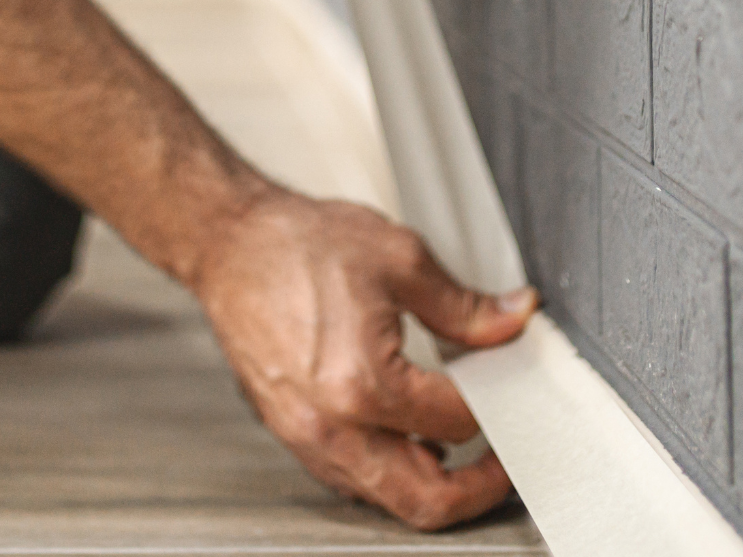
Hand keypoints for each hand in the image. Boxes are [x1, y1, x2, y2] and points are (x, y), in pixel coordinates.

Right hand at [193, 189, 538, 531]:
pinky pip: (350, 478)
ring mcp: (304, 435)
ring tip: (458, 450)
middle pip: (424, 499)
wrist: (230, 242)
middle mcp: (330, 424)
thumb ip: (464, 306)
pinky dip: (387, 472)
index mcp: (362, 382)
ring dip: (430, 486)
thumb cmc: (296, 244)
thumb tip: (512, 322)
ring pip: (384, 499)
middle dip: (477, 488)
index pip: (456, 422)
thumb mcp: (399, 258)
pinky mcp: (289, 431)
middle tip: (502, 464)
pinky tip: (404, 440)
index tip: (509, 390)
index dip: (496, 406)